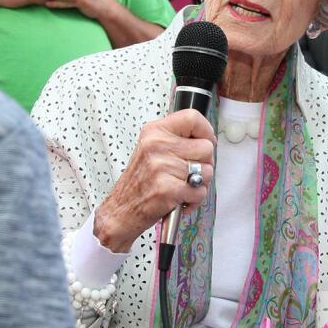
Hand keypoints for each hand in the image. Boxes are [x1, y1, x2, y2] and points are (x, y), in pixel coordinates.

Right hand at [92, 110, 215, 251]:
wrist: (121, 210)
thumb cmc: (139, 182)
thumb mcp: (151, 149)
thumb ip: (176, 139)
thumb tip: (206, 138)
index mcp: (154, 132)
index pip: (192, 118)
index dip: (206, 131)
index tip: (206, 141)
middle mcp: (156, 146)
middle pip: (206, 147)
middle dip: (203, 163)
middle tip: (187, 173)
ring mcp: (161, 167)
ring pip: (207, 171)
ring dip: (199, 183)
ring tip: (182, 186)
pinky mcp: (167, 188)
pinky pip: (200, 191)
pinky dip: (194, 199)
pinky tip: (180, 199)